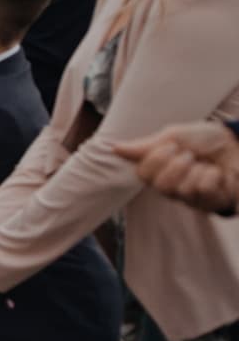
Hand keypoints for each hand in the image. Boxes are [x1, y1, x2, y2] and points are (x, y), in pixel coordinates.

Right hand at [114, 120, 238, 213]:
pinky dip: (213, 176)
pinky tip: (219, 175)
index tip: (173, 145)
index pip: (142, 174)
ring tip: (206, 164)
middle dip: (177, 165)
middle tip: (190, 155)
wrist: (237, 143)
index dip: (156, 158)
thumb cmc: (206, 140)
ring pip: (182, 189)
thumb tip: (115, 148)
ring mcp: (191, 198)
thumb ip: (145, 147)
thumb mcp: (174, 136)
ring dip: (197, 170)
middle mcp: (171, 188)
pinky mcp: (211, 204)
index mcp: (159, 170)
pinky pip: (203, 191)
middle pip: (161, 186)